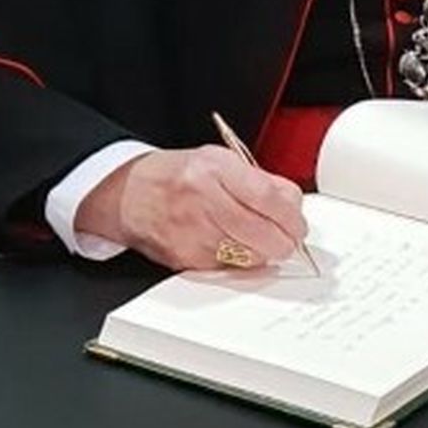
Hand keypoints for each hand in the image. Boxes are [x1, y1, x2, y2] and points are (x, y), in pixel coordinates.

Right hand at [75, 144, 306, 272]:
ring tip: (255, 239)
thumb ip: (257, 180)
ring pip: (251, 256)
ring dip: (261, 252)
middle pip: (265, 235)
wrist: (128, 194)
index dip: (293, 217)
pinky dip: (237, 260)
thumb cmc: (177, 175)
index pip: (270, 198)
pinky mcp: (187, 259)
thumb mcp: (218, 160)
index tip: (298, 224)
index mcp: (215, 169)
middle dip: (284, 242)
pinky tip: (229, 245)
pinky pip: (229, 267)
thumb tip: (293, 207)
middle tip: (287, 239)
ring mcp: (194, 233)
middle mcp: (204, 200)